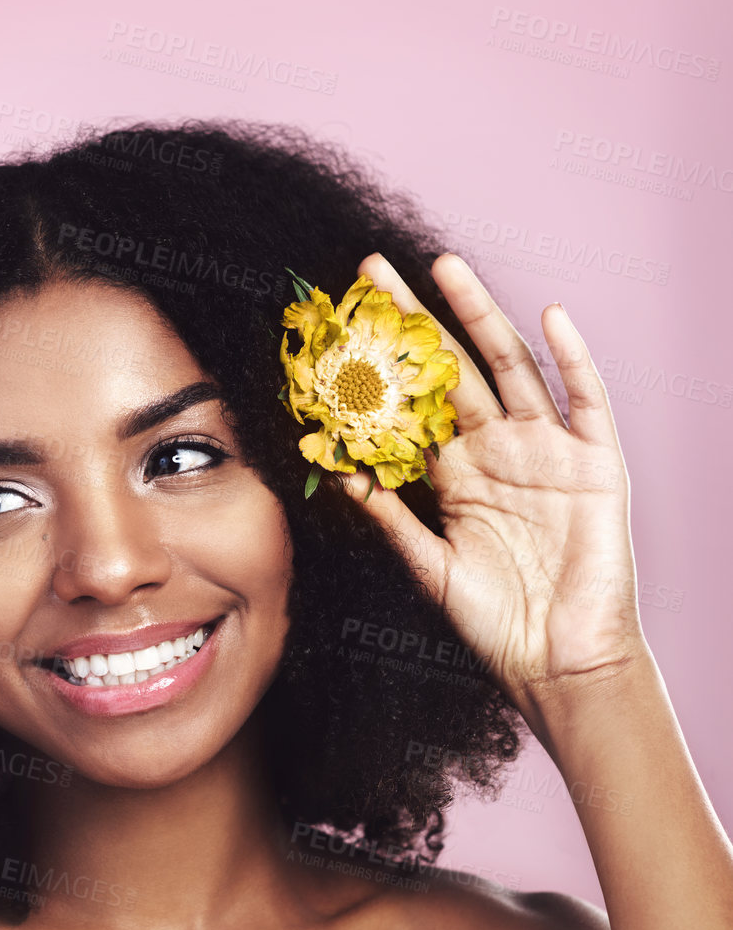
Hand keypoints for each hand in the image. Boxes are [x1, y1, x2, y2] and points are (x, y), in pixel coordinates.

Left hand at [344, 253, 647, 733]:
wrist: (557, 661)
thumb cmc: (493, 619)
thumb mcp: (425, 563)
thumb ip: (386, 516)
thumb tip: (334, 471)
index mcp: (453, 472)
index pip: (410, 403)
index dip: (378, 365)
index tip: (341, 324)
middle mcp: (496, 450)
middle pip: (451, 369)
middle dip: (414, 320)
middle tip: (374, 271)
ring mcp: (546, 450)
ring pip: (509, 367)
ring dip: (479, 316)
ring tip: (446, 269)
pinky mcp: (594, 464)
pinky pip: (586, 399)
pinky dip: (571, 357)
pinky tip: (549, 316)